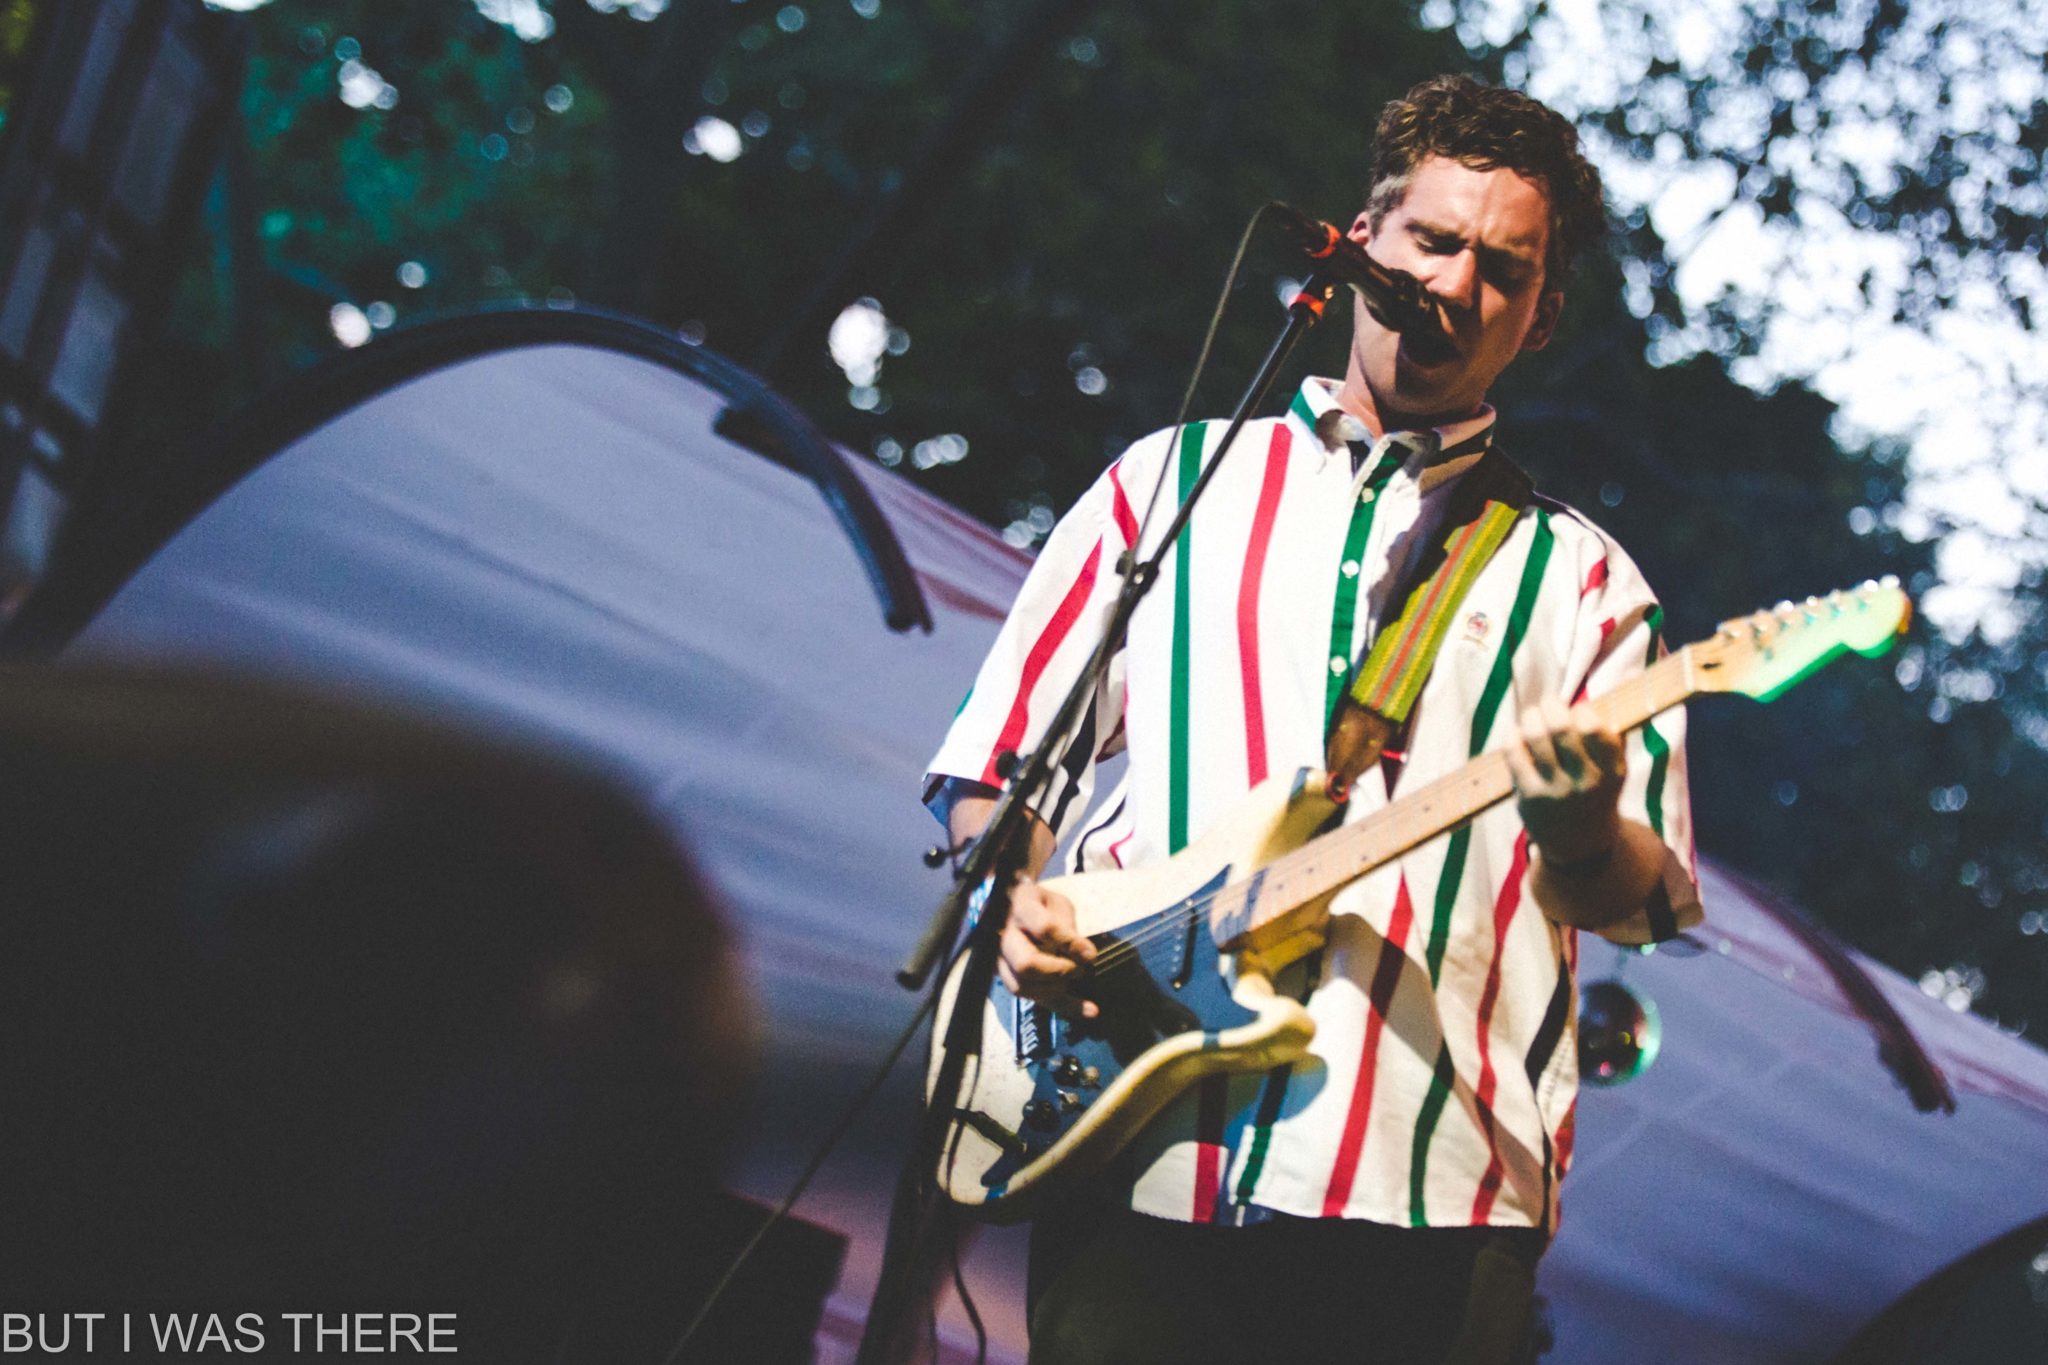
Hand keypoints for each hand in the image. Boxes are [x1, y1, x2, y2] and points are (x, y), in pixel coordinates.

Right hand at [997, 877, 1098, 1018]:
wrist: (1014, 910)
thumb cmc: (1041, 906)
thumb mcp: (1058, 904)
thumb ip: (1068, 927)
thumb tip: (1085, 956)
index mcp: (1019, 906)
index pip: (1043, 928)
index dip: (1069, 943)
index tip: (1090, 954)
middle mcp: (1002, 935)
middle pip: (1026, 964)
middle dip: (1059, 971)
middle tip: (1079, 969)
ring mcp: (999, 960)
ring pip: (1023, 986)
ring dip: (1057, 989)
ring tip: (1077, 977)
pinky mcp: (1006, 978)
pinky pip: (1032, 999)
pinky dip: (1064, 1007)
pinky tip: (1090, 1010)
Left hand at [1505, 694, 1624, 865]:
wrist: (1580, 844)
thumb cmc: (1597, 791)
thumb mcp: (1615, 764)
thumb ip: (1618, 722)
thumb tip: (1630, 671)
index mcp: (1613, 771)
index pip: (1596, 729)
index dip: (1580, 711)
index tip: (1577, 711)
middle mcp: (1587, 783)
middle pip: (1560, 727)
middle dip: (1550, 706)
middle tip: (1549, 705)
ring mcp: (1556, 791)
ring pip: (1534, 736)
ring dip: (1530, 716)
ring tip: (1533, 716)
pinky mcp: (1529, 797)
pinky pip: (1513, 752)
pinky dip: (1514, 735)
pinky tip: (1518, 734)